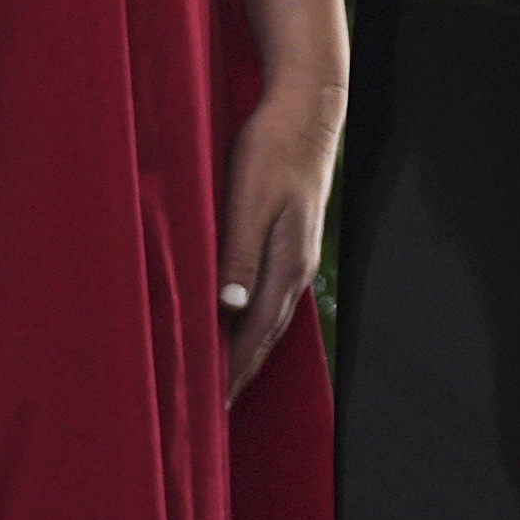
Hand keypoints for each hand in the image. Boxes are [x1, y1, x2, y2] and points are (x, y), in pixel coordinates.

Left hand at [217, 68, 342, 399]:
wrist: (307, 110)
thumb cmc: (272, 148)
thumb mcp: (249, 198)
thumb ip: (238, 254)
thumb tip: (229, 309)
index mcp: (285, 265)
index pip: (254, 334)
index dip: (232, 371)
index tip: (212, 406)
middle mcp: (295, 269)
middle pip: (265, 336)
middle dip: (240, 373)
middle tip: (215, 409)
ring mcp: (296, 256)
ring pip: (269, 318)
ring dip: (247, 350)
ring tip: (225, 378)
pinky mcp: (290, 241)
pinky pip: (270, 296)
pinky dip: (253, 321)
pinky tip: (241, 323)